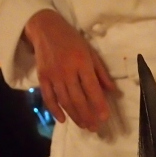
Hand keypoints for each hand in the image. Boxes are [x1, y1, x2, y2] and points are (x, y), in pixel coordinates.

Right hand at [23, 9, 116, 131]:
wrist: (45, 28)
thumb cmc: (72, 39)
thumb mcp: (90, 51)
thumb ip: (101, 72)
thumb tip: (113, 91)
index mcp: (81, 62)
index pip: (92, 88)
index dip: (98, 104)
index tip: (105, 118)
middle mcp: (67, 70)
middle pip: (78, 98)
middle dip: (87, 115)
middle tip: (94, 128)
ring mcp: (53, 75)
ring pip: (64, 101)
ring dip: (74, 116)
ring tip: (84, 126)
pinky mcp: (42, 77)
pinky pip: (48, 97)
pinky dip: (55, 110)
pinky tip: (62, 120)